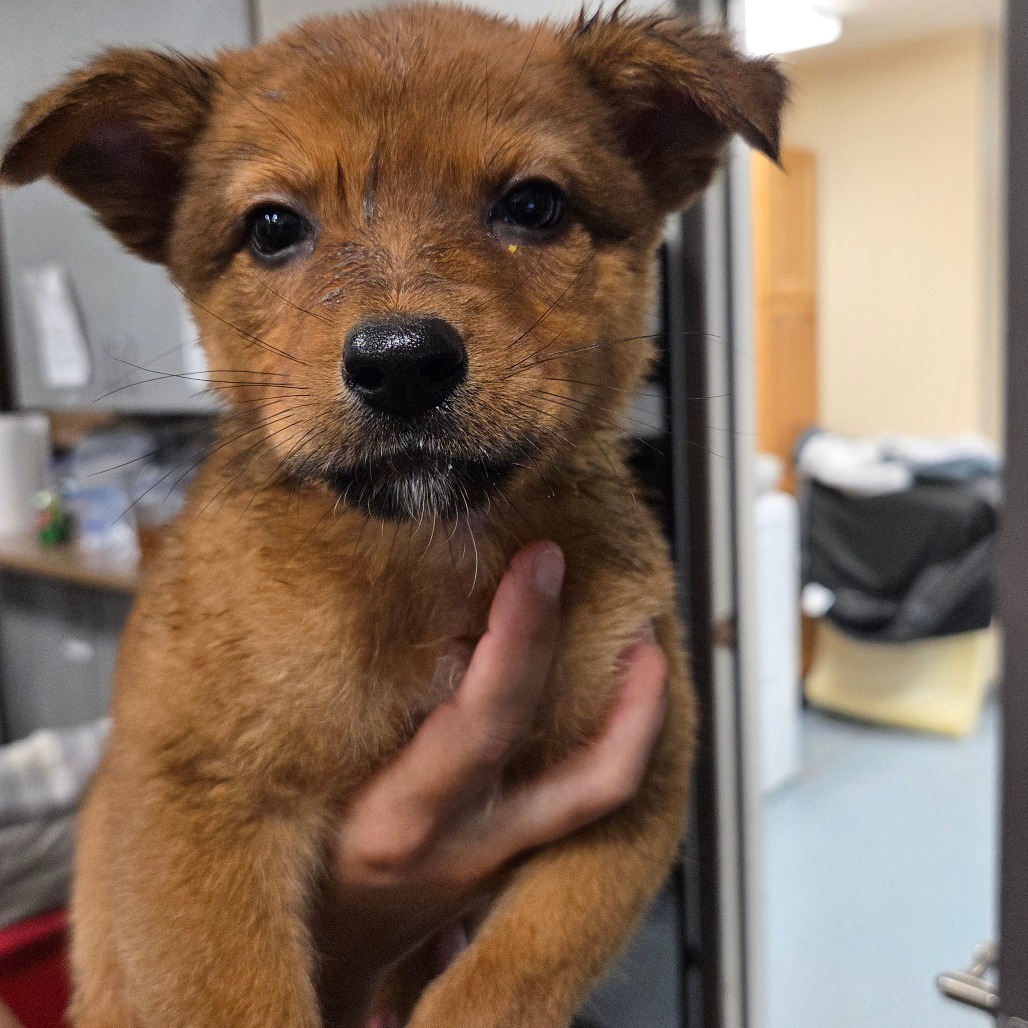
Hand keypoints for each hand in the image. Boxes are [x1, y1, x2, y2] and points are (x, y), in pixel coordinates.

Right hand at [320, 542, 667, 1022]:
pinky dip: (613, 742)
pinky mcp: (510, 860)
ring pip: (600, 792)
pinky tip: (613, 693)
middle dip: (605, 674)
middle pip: (574, 767)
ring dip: (637, 716)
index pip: (486, 719)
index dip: (525, 634)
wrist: (308, 961)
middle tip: (611, 595)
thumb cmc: (288, 864)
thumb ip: (345, 705)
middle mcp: (466, 845)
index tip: (540, 565)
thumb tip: (401, 604)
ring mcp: (498, 859)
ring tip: (644, 645)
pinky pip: (584, 801)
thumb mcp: (292, 782)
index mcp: (401, 819)